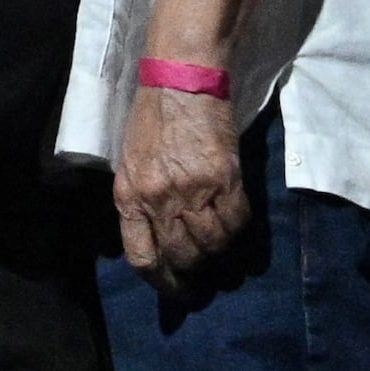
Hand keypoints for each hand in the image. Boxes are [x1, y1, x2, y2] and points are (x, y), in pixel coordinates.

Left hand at [115, 82, 252, 287]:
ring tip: (225, 251)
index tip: (179, 292)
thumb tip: (159, 238)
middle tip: (209, 278)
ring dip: (221, 254)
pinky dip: (240, 232)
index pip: (143, 259)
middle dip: (196, 274)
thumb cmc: (153, 119)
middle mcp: (159, 199)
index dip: (163, 284)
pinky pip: (238, 222)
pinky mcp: (225, 178)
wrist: (181, 78)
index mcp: (129, 197)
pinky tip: (238, 228)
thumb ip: (141, 202)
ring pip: (213, 246)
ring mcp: (193, 190)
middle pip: (182, 259)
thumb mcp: (131, 164)